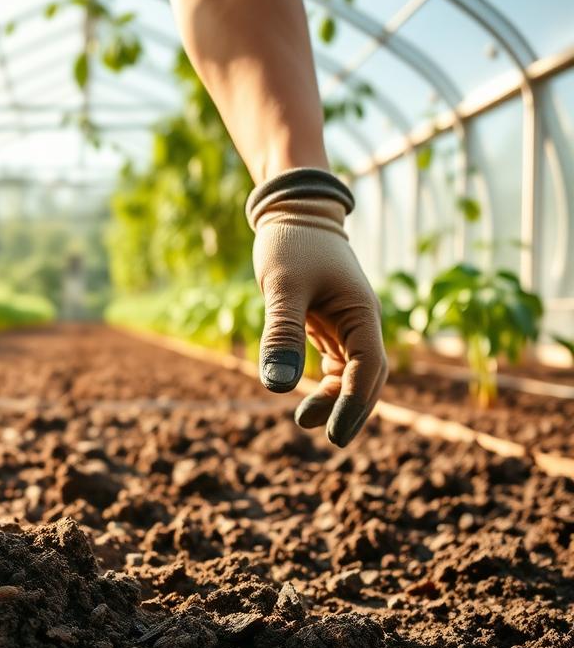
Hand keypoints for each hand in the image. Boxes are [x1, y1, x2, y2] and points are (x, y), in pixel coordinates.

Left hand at [252, 197, 387, 446]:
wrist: (292, 211)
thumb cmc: (290, 243)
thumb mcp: (282, 287)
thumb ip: (282, 334)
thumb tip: (278, 387)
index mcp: (362, 313)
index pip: (370, 368)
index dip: (355, 404)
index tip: (333, 434)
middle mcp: (362, 322)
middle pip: (367, 376)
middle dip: (349, 408)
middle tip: (325, 435)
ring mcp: (348, 325)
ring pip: (351, 373)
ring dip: (335, 398)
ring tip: (304, 420)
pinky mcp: (329, 325)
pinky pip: (337, 363)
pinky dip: (327, 383)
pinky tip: (307, 398)